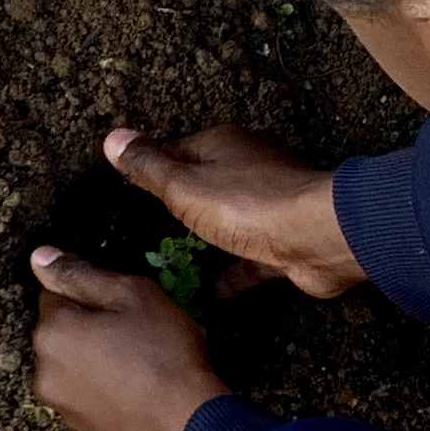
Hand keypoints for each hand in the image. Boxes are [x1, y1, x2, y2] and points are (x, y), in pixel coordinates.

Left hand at [29, 247, 229, 430]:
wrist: (188, 426)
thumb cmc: (165, 356)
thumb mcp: (131, 294)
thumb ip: (80, 273)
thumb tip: (40, 256)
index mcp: (51, 332)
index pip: (56, 291)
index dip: (93, 292)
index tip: (123, 304)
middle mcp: (43, 370)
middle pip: (63, 328)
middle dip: (92, 324)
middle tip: (136, 331)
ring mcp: (60, 403)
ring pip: (75, 360)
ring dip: (98, 354)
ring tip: (140, 362)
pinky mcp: (80, 425)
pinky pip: (86, 389)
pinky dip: (105, 382)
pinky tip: (137, 384)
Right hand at [100, 123, 365, 296]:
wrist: (316, 237)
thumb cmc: (247, 205)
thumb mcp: (184, 186)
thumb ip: (149, 167)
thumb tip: (113, 137)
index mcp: (223, 146)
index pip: (176, 150)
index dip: (151, 165)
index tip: (127, 182)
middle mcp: (248, 169)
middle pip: (205, 183)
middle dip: (181, 200)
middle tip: (147, 224)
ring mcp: (268, 205)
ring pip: (230, 220)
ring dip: (209, 236)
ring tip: (176, 258)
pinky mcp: (282, 242)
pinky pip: (250, 258)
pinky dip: (233, 272)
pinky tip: (212, 293)